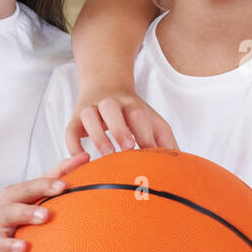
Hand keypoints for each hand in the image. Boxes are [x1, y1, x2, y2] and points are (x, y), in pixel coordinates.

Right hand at [0, 154, 88, 251]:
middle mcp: (0, 217)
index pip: (26, 188)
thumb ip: (60, 174)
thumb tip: (85, 155)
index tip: (63, 186)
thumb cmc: (27, 211)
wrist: (5, 238)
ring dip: (9, 244)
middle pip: (9, 211)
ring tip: (25, 247)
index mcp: (13, 199)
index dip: (43, 186)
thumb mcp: (41, 193)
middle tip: (47, 216)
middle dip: (26, 212)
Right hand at [63, 91, 178, 157]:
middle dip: (120, 127)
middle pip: (112, 108)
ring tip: (105, 155)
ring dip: (97, 134)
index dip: (143, 132)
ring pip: (89, 116)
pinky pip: (70, 130)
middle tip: (127, 148)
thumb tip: (181, 166)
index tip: (149, 152)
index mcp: (131, 104)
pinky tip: (81, 159)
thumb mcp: (152, 121)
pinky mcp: (74, 119)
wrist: (104, 86)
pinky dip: (73, 144)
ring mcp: (90, 109)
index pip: (137, 114)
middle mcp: (109, 103)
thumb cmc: (133, 113)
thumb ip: (165, 141)